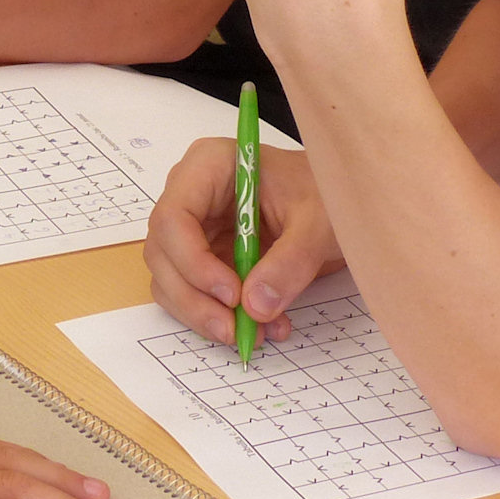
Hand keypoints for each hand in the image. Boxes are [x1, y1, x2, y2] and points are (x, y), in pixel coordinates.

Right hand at [144, 137, 339, 343]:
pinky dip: (217, 317)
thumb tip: (255, 306)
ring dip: (203, 314)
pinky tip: (259, 325)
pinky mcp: (203, 257)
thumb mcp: (318, 223)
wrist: (336, 203)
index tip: (232, 294)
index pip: (173, 217)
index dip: (192, 261)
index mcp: (210, 166)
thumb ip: (289, 261)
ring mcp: (194, 228)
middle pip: (164, 253)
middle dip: (194, 298)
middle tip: (234, 329)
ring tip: (253, 332)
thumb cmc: (324, 194)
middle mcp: (192, 195)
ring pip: (170, 280)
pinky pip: (193, 293)